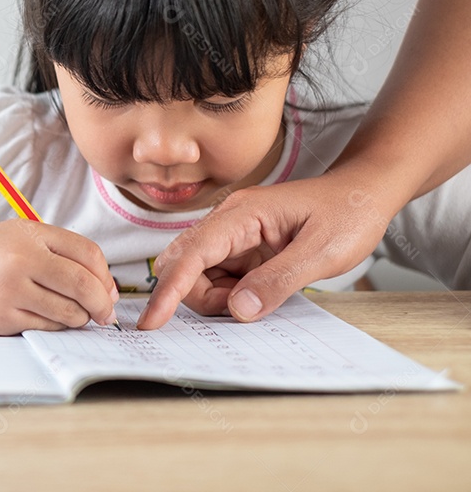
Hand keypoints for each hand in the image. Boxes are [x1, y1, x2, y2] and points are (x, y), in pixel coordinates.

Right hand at [0, 219, 118, 334]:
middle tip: (105, 313)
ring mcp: (10, 290)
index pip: (88, 254)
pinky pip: (46, 327)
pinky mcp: (1, 317)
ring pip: (68, 312)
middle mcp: (20, 259)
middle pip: (83, 285)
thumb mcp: (21, 236)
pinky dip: (56, 326)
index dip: (106, 276)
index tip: (108, 290)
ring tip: (74, 315)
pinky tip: (48, 318)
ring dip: (79, 318)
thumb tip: (108, 289)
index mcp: (30, 234)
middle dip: (102, 304)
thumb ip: (62, 253)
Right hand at [135, 173, 399, 329]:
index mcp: (242, 215)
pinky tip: (257, 294)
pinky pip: (218, 278)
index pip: (192, 254)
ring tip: (260, 299)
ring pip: (198, 275)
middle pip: (183, 265)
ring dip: (217, 298)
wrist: (365, 193)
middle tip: (241, 310)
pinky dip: (229, 295)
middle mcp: (228, 223)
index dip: (169, 289)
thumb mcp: (323, 251)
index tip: (152, 322)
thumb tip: (238, 310)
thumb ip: (279, 280)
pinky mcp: (241, 249)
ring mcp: (232, 236)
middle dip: (197, 296)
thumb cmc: (349, 212)